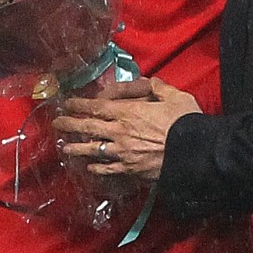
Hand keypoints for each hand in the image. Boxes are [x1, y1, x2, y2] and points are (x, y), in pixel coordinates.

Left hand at [53, 78, 201, 182]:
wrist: (194, 154)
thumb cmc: (185, 122)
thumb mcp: (174, 96)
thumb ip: (156, 87)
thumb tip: (146, 82)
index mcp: (128, 112)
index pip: (96, 107)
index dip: (79, 104)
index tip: (67, 103)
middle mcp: (120, 132)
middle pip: (88, 127)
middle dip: (70, 124)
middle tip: (57, 123)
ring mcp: (122, 154)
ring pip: (93, 150)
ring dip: (77, 148)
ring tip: (65, 147)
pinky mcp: (129, 170)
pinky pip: (107, 169)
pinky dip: (96, 167)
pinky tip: (90, 167)